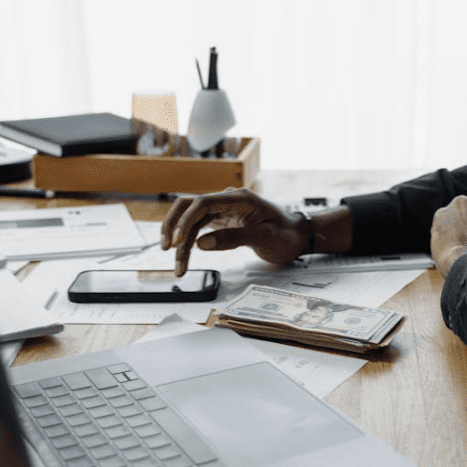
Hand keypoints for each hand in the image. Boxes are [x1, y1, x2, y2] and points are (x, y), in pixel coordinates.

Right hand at [161, 188, 304, 274]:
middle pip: (189, 207)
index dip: (185, 220)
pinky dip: (189, 242)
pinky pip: (198, 228)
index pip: (203, 203)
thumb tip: (202, 243)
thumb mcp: (265, 237)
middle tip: (167, 250)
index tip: (177, 241)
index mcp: (239, 198)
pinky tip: (185, 257)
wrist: (298, 235)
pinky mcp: (222, 221)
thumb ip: (234, 238)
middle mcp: (228, 200)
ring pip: (191, 220)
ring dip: (181, 241)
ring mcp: (223, 210)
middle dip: (174, 227)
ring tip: (179, 267)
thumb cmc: (287, 234)